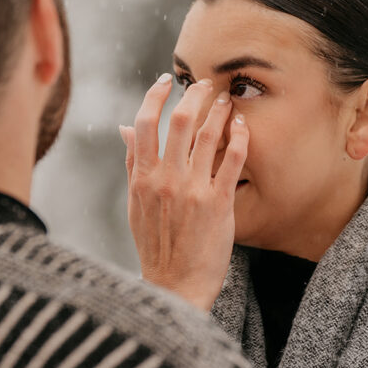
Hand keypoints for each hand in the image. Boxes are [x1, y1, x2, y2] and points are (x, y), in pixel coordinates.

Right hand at [119, 73, 248, 310]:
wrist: (175, 285)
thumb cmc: (155, 245)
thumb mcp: (136, 203)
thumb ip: (132, 163)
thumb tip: (125, 128)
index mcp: (142, 177)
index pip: (145, 122)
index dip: (156, 95)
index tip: (167, 81)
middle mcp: (165, 179)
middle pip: (180, 120)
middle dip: (195, 93)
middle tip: (206, 83)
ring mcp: (192, 190)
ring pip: (207, 135)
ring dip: (219, 110)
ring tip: (227, 100)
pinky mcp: (218, 203)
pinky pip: (232, 159)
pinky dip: (239, 136)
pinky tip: (242, 125)